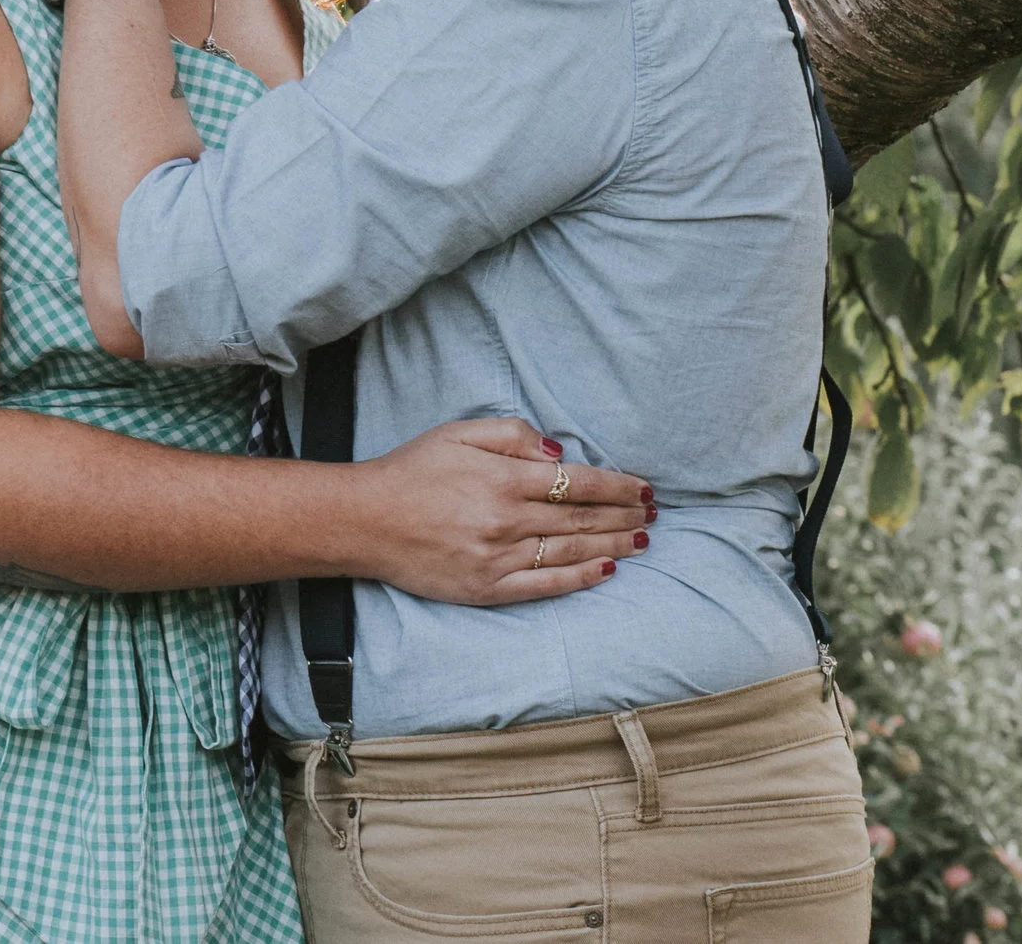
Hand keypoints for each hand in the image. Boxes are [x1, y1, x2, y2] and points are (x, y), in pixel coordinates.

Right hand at [345, 416, 653, 606]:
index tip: (643, 486)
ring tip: (641, 539)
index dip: (616, 485)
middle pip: (581, 519)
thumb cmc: (414, 469)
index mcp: (503, 478)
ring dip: (613, 544)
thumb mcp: (459, 431)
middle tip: (653, 513)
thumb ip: (513, 435)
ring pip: (571, 553)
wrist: (368, 520)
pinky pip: (546, 585)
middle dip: (623, 514)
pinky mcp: (488, 589)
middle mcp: (507, 520)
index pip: (576, 483)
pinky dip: (581, 579)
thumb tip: (559, 453)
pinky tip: (606, 569)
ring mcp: (499, 559)